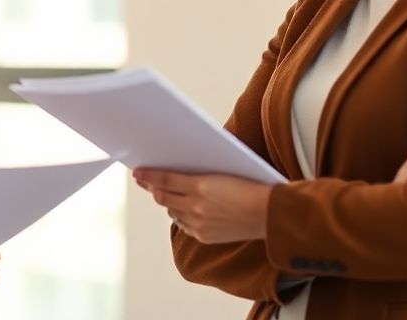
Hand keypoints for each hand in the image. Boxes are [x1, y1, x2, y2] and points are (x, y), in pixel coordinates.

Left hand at [132, 170, 273, 243]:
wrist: (269, 213)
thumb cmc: (251, 186)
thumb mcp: (223, 171)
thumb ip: (198, 175)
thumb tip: (177, 174)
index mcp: (201, 185)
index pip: (165, 179)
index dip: (149, 175)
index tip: (137, 172)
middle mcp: (196, 206)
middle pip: (163, 197)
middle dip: (153, 189)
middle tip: (145, 181)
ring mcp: (199, 223)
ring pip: (172, 211)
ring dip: (167, 202)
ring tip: (164, 194)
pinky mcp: (204, 236)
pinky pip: (183, 225)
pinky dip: (180, 215)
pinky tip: (181, 209)